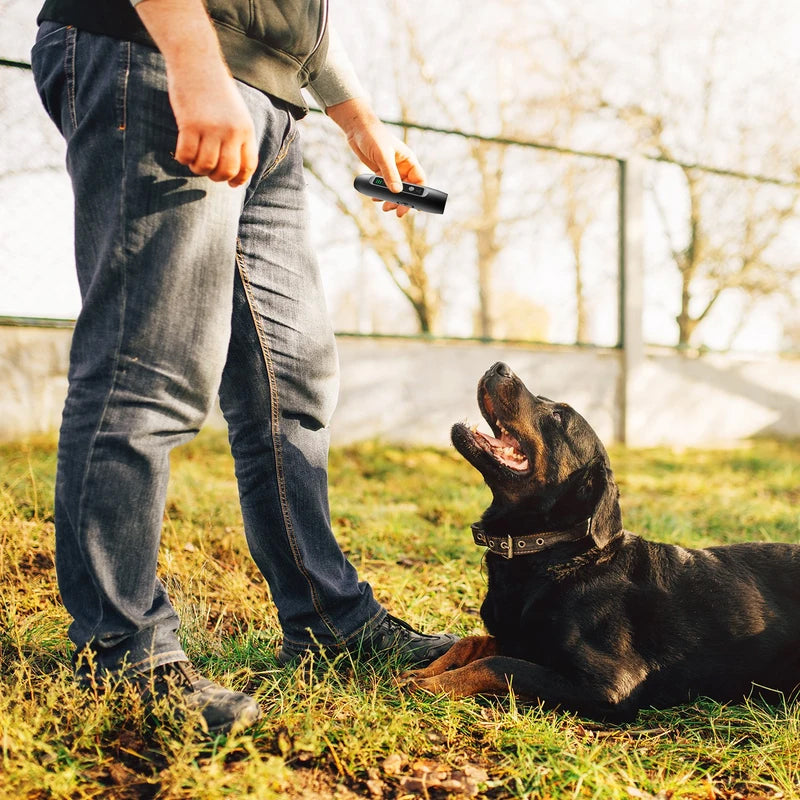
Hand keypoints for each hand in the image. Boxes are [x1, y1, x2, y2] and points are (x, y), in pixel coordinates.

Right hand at [135, 0, 257, 187]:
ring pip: (205, 166)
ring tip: (193, 162)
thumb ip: (237, 136)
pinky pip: (186, 154)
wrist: (197, 61)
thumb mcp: (236, 112)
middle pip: (227, 170)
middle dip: (216, 177)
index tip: (231, 184)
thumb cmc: (215, 88)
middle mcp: (231, 131)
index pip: (248, 164)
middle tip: (207, 171)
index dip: (240, 179)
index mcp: (245, 129)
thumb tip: (232, 166)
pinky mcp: (189, 123)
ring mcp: (211, 128)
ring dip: (198, 169)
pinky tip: (181, 154)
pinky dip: (182, 159)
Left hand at [327, 97, 425, 217]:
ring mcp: (391, 170)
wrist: (357, 129)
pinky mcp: (381, 171)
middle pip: (407, 189)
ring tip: (384, 207)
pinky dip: (381, 193)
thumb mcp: (382, 156)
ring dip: (391, 199)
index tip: (416, 206)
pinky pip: (384, 186)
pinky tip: (375, 198)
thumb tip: (397, 192)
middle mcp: (402, 166)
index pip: (419, 180)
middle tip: (397, 211)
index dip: (420, 194)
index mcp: (408, 160)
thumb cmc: (373, 136)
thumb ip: (390, 174)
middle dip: (402, 200)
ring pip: (395, 189)